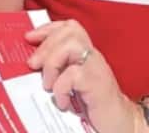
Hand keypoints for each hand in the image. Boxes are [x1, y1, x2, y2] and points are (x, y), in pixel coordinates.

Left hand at [26, 19, 143, 132]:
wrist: (118, 122)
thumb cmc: (93, 105)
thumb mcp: (74, 84)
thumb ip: (60, 71)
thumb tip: (32, 65)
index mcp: (86, 55)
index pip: (70, 27)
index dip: (48, 29)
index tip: (29, 37)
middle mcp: (92, 57)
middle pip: (70, 31)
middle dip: (46, 45)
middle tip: (33, 65)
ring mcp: (96, 68)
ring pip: (72, 45)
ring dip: (52, 63)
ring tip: (48, 84)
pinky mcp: (97, 83)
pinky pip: (73, 75)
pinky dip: (60, 89)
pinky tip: (62, 102)